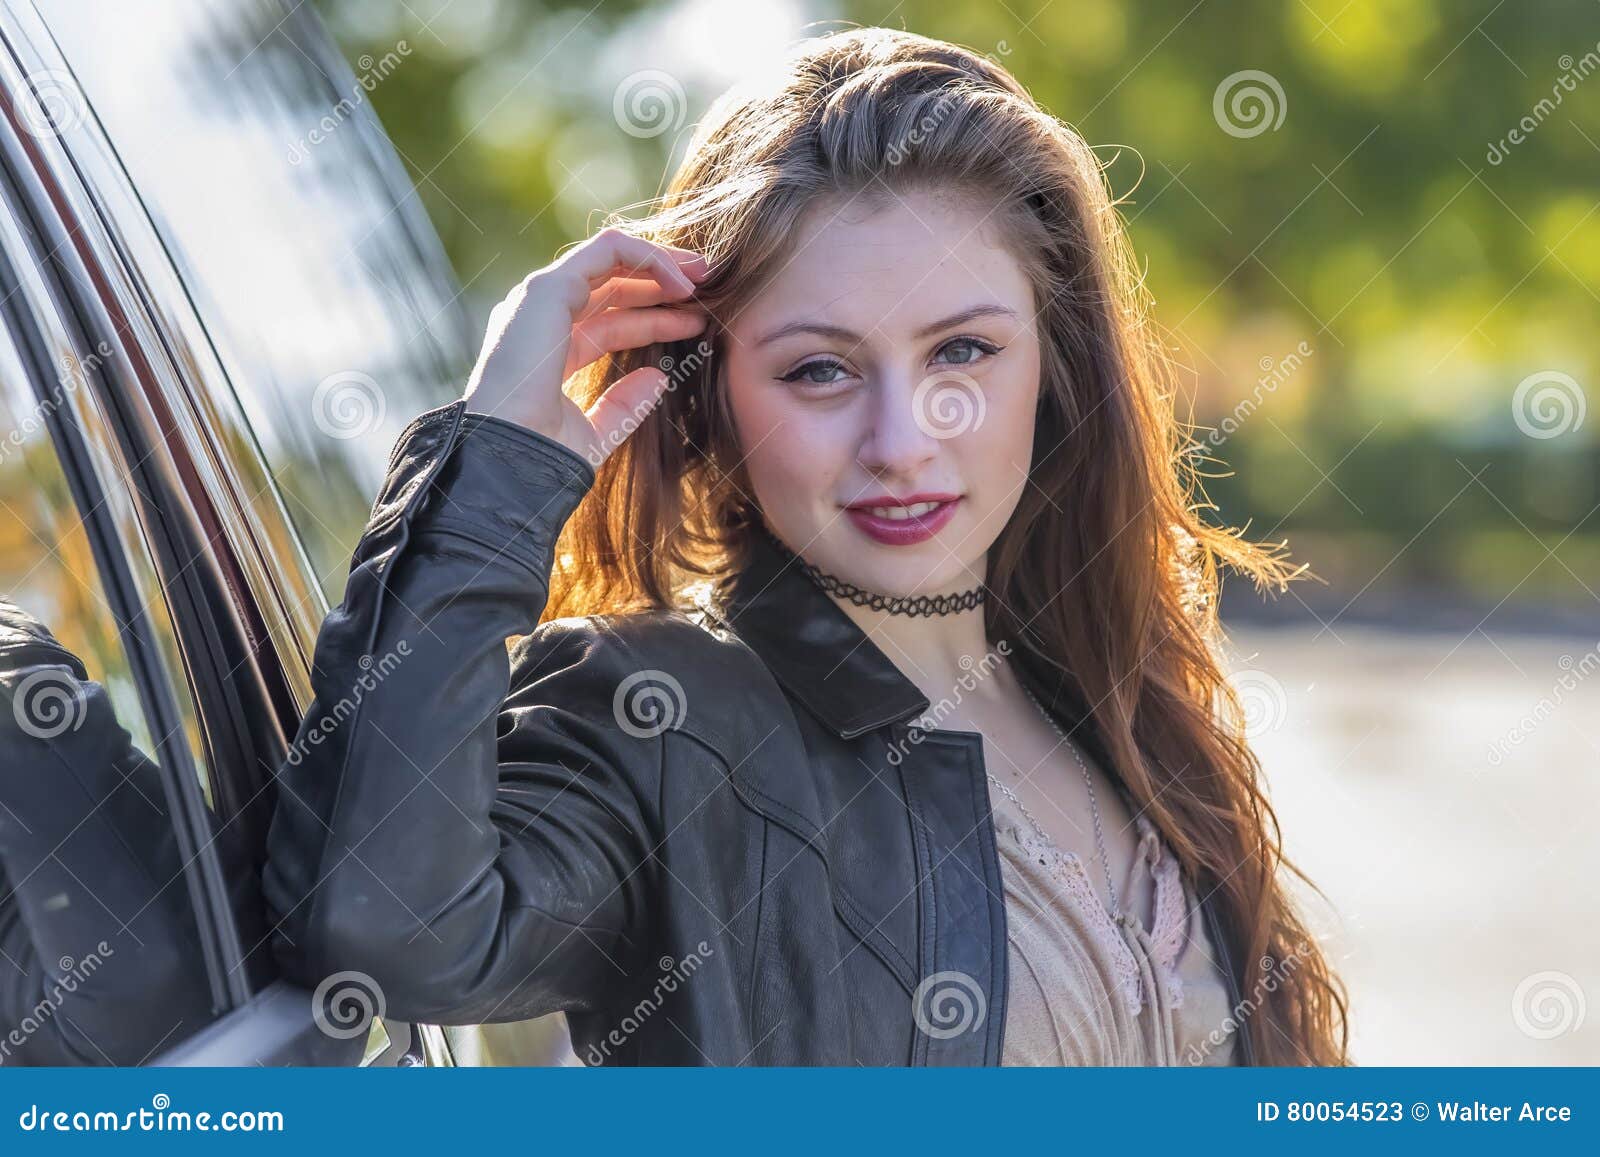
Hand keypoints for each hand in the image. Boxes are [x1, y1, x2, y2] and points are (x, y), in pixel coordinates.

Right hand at [462, 227, 708, 463]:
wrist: (509, 459)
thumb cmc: (543, 456)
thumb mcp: (595, 432)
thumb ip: (624, 406)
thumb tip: (657, 378)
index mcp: (548, 350)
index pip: (610, 323)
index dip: (656, 319)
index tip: (697, 325)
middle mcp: (540, 318)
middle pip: (611, 285)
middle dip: (662, 281)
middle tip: (709, 286)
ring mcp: (540, 299)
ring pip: (611, 258)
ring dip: (661, 262)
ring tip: (704, 275)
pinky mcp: (547, 288)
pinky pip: (608, 250)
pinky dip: (649, 258)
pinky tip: (681, 283)